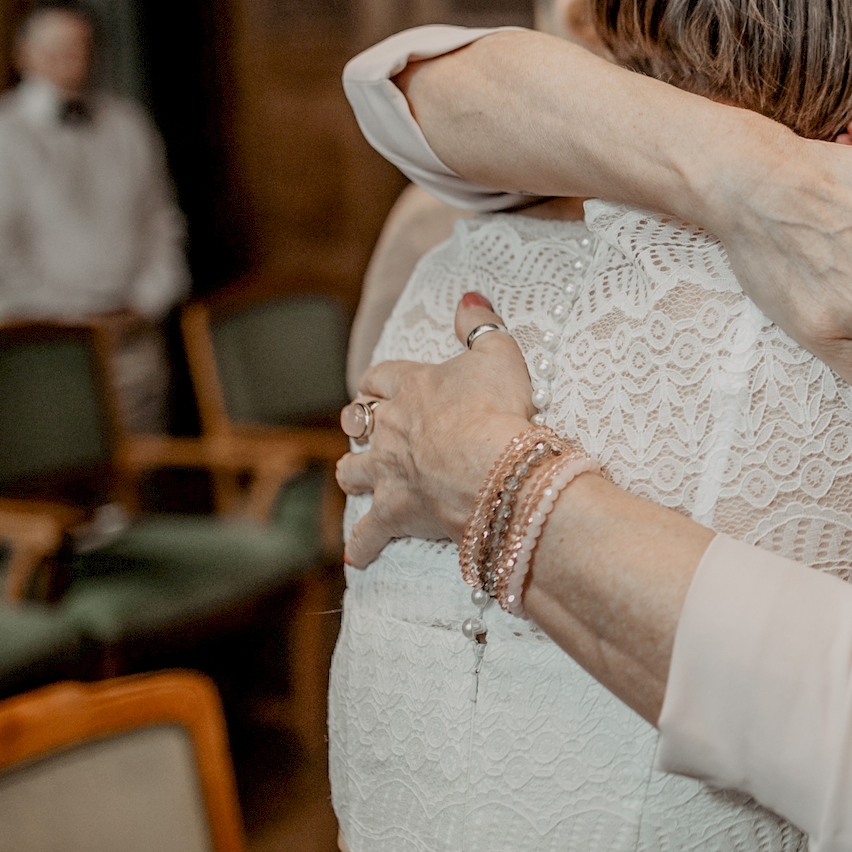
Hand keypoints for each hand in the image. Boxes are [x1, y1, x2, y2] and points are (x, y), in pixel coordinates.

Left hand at [337, 294, 535, 567]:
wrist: (493, 465)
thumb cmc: (499, 407)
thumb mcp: (498, 353)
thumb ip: (480, 323)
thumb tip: (468, 295)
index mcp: (411, 387)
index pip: (381, 377)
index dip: (381, 381)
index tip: (383, 385)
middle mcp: (390, 427)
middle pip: (358, 421)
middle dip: (360, 422)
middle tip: (367, 425)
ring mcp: (388, 471)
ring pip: (352, 469)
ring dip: (354, 471)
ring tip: (358, 476)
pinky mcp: (394, 511)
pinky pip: (368, 533)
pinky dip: (363, 544)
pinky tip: (357, 555)